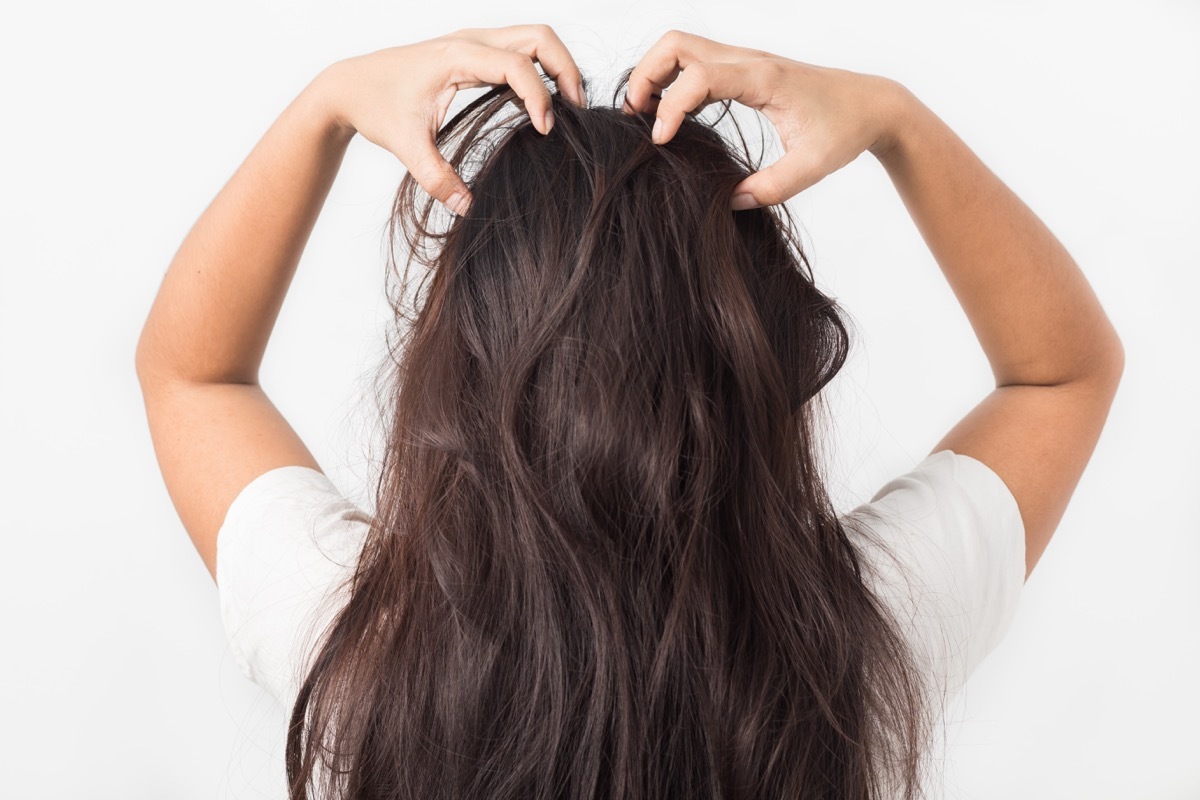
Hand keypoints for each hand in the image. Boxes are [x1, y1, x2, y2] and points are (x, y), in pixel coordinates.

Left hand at [318, 25, 585, 214]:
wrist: (350, 85)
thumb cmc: (376, 106)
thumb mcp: (406, 146)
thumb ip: (436, 177)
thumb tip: (466, 207)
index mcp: (457, 55)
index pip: (517, 65)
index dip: (539, 96)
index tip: (544, 130)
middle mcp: (470, 41)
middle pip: (540, 37)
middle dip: (566, 69)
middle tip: (575, 110)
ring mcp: (474, 42)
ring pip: (535, 38)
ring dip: (558, 66)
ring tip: (567, 107)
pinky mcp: (475, 51)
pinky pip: (521, 50)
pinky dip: (542, 70)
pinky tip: (543, 104)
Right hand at [622, 30, 906, 208]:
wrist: (871, 104)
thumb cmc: (844, 130)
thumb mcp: (811, 168)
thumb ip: (768, 189)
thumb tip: (727, 203)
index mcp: (763, 78)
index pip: (698, 77)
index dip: (671, 108)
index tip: (661, 142)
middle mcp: (748, 60)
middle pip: (675, 45)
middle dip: (645, 77)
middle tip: (637, 119)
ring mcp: (743, 60)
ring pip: (679, 47)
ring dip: (653, 75)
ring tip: (647, 118)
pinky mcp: (742, 68)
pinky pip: (693, 61)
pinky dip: (671, 80)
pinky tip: (672, 115)